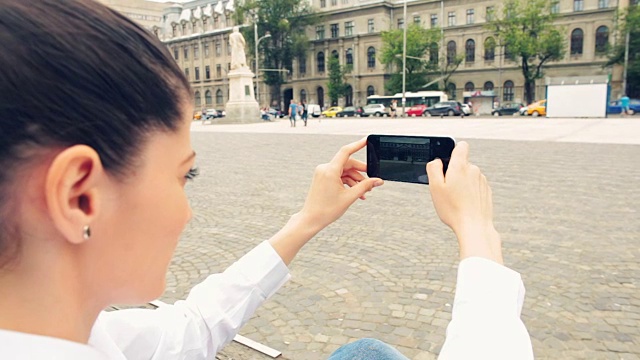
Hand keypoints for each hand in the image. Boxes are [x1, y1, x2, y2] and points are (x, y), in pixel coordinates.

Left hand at [299, 137, 383, 231]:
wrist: (311, 219)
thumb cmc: (326, 210)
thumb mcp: (349, 197)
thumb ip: (365, 186)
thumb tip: (378, 181)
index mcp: (330, 170)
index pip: (346, 152)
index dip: (358, 145)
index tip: (367, 140)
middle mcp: (325, 169)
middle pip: (347, 164)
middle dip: (360, 172)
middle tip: (372, 181)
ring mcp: (322, 173)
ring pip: (344, 171)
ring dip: (355, 180)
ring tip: (364, 192)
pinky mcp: (322, 178)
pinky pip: (338, 176)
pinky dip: (347, 182)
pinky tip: (356, 192)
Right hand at [426, 142, 502, 263]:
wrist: (474, 226)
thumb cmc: (454, 209)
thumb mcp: (435, 188)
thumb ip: (433, 169)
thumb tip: (436, 161)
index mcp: (460, 167)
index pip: (461, 146)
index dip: (453, 150)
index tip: (447, 161)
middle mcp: (474, 170)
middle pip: (462, 164)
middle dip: (454, 173)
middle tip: (447, 189)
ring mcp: (482, 181)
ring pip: (469, 176)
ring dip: (462, 183)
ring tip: (456, 199)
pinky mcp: (486, 191)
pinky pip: (475, 186)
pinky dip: (470, 192)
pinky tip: (464, 203)